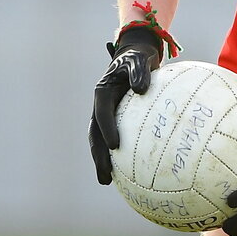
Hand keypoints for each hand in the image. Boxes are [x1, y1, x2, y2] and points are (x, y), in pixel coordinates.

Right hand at [88, 27, 161, 184]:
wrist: (137, 54)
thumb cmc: (139, 56)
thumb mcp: (140, 59)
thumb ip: (139, 72)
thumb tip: (140, 90)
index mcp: (102, 91)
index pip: (102, 113)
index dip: (107, 129)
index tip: (115, 145)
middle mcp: (101, 105)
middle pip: (96, 134)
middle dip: (98, 155)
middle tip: (104, 176)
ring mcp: (107, 113)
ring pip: (101, 140)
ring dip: (102, 160)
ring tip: (107, 181)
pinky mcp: (116, 119)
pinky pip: (117, 137)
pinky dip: (118, 154)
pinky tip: (128, 171)